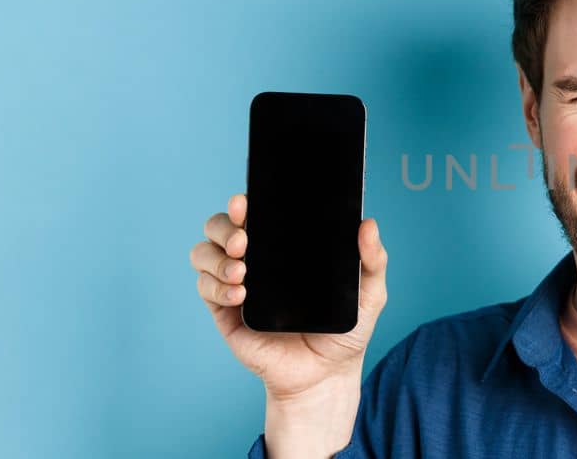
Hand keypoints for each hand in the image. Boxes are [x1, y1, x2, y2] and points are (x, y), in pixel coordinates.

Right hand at [189, 193, 387, 456]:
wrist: (326, 374)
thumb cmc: (344, 329)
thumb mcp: (368, 294)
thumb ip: (373, 260)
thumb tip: (368, 225)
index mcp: (283, 246)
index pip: (255, 213)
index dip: (242, 203)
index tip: (244, 203)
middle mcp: (255, 259)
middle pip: (218, 227)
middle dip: (224, 227)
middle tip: (244, 241)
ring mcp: (236, 284)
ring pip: (203, 254)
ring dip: (216, 258)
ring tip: (242, 272)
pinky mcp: (225, 312)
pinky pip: (206, 289)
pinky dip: (216, 288)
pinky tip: (240, 296)